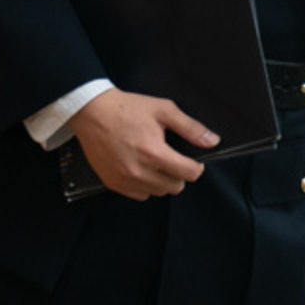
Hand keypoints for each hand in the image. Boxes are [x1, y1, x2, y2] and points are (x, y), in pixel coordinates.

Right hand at [68, 87, 211, 200]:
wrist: (92, 112)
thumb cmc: (126, 109)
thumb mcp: (164, 110)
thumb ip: (190, 127)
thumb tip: (211, 141)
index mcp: (153, 152)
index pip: (189, 174)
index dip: (196, 167)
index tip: (193, 161)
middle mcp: (138, 171)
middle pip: (175, 187)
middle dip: (180, 174)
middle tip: (173, 159)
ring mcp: (124, 179)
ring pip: (158, 193)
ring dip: (162, 181)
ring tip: (156, 162)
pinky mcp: (112, 183)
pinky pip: (139, 195)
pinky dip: (145, 186)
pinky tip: (142, 168)